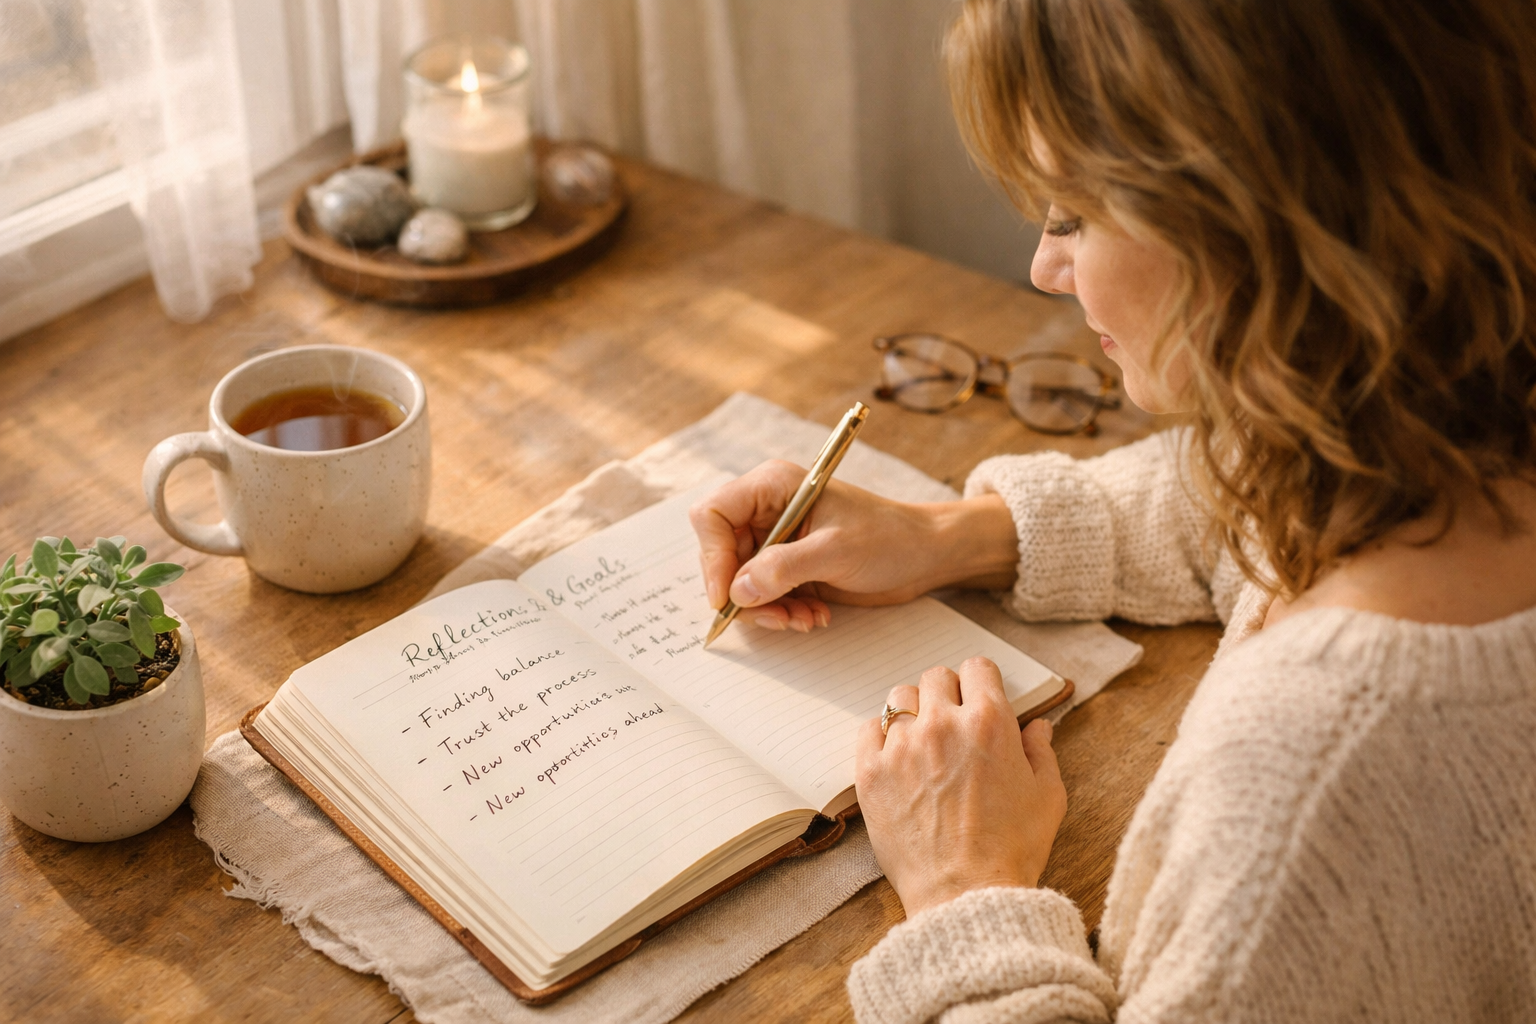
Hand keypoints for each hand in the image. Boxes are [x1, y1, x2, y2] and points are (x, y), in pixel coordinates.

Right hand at [688, 460, 1018, 630]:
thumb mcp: (837, 551)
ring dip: (767, 609)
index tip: (728, 597)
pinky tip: (814, 616)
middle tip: (777, 618)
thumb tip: (738, 590)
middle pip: (722, 555)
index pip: (713, 516)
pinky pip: (762, 595)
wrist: (924, 556)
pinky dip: (782, 612)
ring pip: (740, 582)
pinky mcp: (787, 566)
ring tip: (803, 620)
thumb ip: (784, 567)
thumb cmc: (889, 538)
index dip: (712, 557)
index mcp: (772, 486)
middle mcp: (766, 509)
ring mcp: (776, 539)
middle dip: (745, 593)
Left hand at [855, 656, 1065, 917]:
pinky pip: (868, 728)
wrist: (965, 896)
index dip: (981, 682)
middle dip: (948, 694)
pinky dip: (880, 735)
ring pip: (900, 698)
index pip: (977, 668)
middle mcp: (943, 724)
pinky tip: (895, 757)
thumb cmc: (1012, 849)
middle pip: (937, 678)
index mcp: (990, 722)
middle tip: (953, 724)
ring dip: (913, 712)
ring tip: (922, 742)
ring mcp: (902, 746)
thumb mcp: (1047, 797)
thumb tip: (1037, 725)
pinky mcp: (871, 771)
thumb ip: (1041, 751)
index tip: (979, 698)